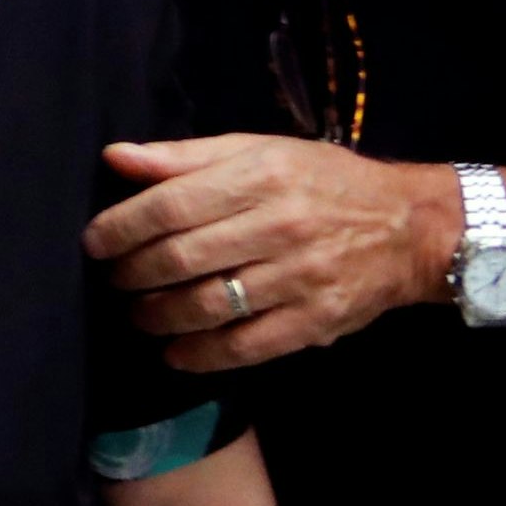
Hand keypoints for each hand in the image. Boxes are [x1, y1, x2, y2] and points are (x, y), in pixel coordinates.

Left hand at [87, 136, 460, 369]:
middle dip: (132, 274)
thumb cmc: (322, 181)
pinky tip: (174, 353)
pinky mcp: (316, 320)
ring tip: (137, 314)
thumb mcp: (259, 151)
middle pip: (182, 258)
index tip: (94, 242)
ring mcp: (300, 278)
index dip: (121, 227)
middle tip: (112, 279)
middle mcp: (280, 227)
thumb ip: (185, 157)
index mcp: (261, 177)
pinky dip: (201, 355)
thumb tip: (116, 157)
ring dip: (157, 316)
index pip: (170, 206)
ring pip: (208, 305)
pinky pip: (246, 345)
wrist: (411, 227)